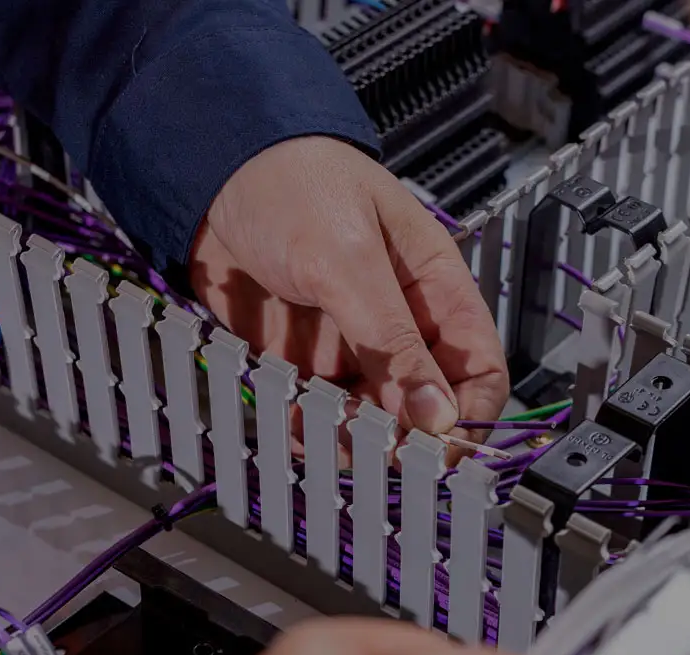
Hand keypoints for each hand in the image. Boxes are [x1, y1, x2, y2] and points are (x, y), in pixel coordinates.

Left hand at [192, 137, 508, 438]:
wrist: (209, 165)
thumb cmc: (292, 180)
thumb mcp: (347, 259)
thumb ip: (391, 342)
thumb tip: (436, 415)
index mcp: (436, 290)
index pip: (480, 371)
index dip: (470, 418)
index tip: (443, 454)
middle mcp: (400, 326)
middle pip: (428, 409)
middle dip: (406, 439)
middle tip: (376, 451)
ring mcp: (351, 347)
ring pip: (373, 422)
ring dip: (353, 439)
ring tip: (326, 431)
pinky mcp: (303, 362)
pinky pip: (318, 415)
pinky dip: (309, 429)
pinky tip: (295, 423)